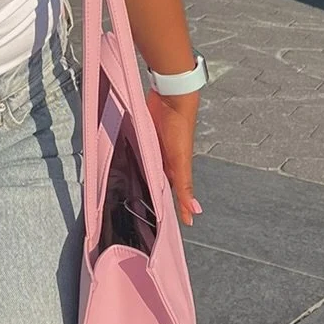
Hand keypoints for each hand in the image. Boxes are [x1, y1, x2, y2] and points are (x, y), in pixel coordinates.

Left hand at [147, 90, 200, 224]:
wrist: (171, 99)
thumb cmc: (179, 128)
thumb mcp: (181, 161)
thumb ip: (185, 186)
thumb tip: (195, 211)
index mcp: (176, 168)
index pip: (177, 194)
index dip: (179, 209)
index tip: (183, 224)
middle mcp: (166, 160)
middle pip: (162, 183)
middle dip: (160, 197)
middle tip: (154, 214)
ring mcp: (154, 148)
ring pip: (150, 169)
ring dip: (146, 180)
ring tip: (138, 195)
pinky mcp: (144, 136)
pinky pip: (140, 153)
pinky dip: (137, 162)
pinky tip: (129, 166)